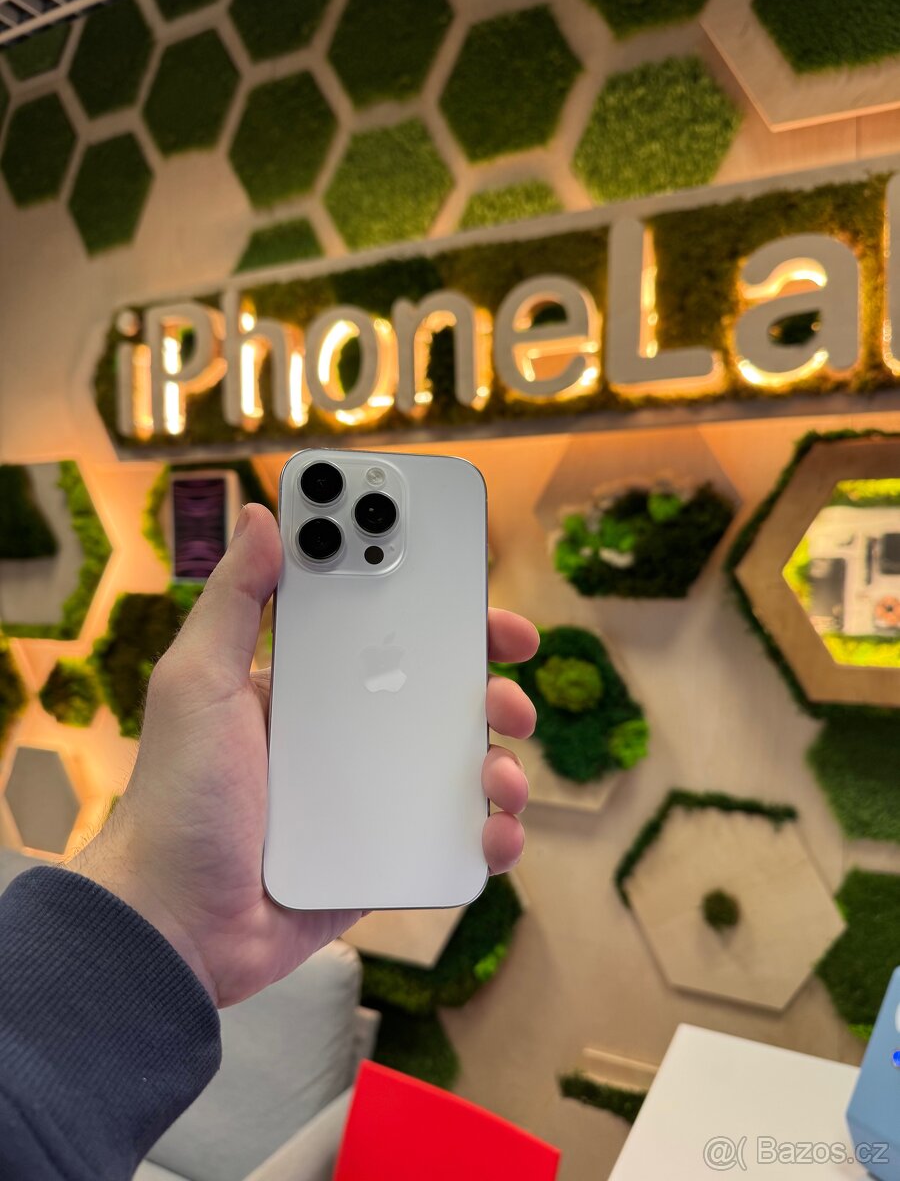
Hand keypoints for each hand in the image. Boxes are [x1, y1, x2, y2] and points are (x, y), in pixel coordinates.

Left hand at [66, 503, 537, 1007]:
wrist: (174, 924)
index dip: (442, 614)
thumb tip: (262, 516)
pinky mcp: (385, 856)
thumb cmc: (178, 798)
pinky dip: (489, 835)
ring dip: (502, 763)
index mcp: (311, 688)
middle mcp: (348, 737)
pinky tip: (493, 834)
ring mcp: (371, 799)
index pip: (388, 634)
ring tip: (499, 777)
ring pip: (461, 768)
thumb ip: (234, 602)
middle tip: (510, 694)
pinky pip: (454, 838)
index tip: (483, 604)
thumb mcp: (197, 685)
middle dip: (491, 688)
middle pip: (443, 699)